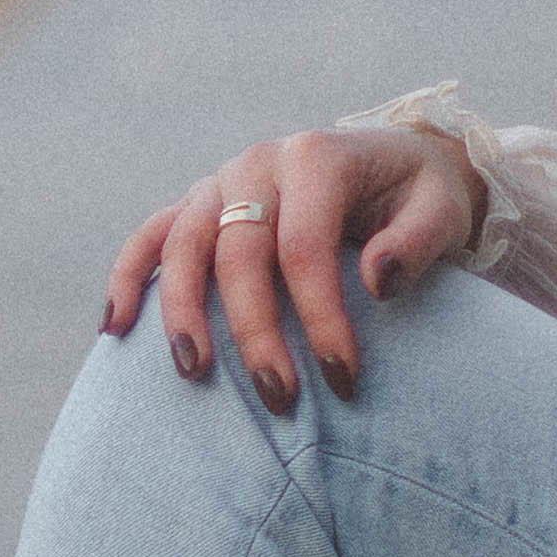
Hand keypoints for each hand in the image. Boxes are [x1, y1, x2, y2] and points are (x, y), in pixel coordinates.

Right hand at [98, 121, 484, 411]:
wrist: (390, 163)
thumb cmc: (417, 196)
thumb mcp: (441, 209)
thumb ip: (417, 241)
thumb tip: (376, 281)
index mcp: (316, 157)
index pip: (305, 246)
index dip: (320, 316)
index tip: (341, 378)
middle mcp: (258, 164)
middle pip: (239, 253)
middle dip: (255, 331)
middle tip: (278, 398)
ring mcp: (219, 182)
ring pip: (184, 245)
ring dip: (181, 310)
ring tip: (193, 372)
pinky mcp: (197, 203)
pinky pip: (150, 237)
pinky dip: (128, 277)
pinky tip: (116, 328)